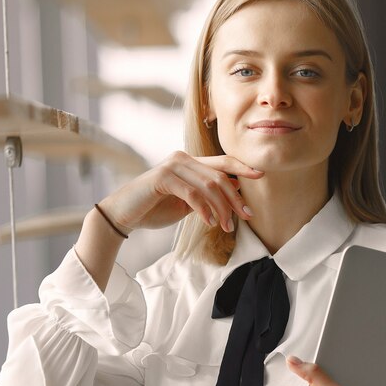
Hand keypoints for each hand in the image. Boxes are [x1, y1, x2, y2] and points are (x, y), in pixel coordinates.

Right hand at [98, 151, 263, 233]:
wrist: (124, 215)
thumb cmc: (155, 208)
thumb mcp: (188, 203)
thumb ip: (208, 194)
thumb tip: (236, 187)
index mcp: (190, 162)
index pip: (223, 162)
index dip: (243, 167)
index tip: (261, 175)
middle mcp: (182, 159)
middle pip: (220, 176)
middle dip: (236, 198)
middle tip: (247, 216)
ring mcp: (172, 166)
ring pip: (209, 185)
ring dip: (222, 208)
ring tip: (225, 226)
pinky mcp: (163, 177)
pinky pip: (192, 193)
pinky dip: (204, 209)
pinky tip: (208, 222)